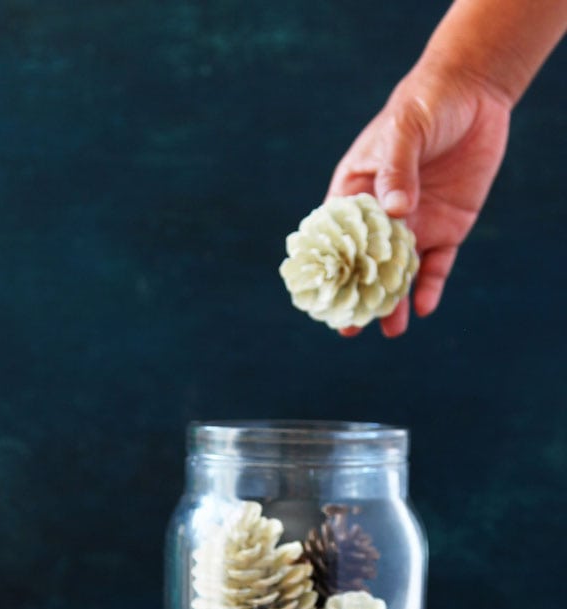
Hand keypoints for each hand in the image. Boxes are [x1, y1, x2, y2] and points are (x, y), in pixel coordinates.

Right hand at [327, 61, 510, 335]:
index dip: (329, 267)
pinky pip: (437, 265)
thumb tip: (395, 211)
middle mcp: (382, 216)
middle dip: (359, 295)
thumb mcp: (404, 128)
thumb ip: (396, 169)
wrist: (473, 93)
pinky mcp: (447, 230)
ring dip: (395, 301)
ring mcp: (414, 225)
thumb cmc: (424, 103)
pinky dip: (431, 286)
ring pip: (400, 272)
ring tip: (391, 330)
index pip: (338, 236)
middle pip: (366, 264)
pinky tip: (424, 307)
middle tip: (350, 329)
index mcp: (357, 192)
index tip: (321, 297)